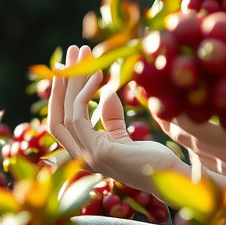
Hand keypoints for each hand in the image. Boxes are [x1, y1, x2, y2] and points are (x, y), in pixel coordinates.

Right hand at [46, 44, 186, 192]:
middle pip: (56, 115)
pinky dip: (85, 93)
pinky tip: (97, 75)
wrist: (169, 174)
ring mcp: (86, 156)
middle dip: (61, 81)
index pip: (61, 121)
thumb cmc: (150, 157)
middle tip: (72, 50)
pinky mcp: (98, 152)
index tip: (70, 65)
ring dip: (71, 80)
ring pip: (65, 113)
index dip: (60, 94)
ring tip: (83, 54)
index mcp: (82, 152)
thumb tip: (103, 92)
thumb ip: (109, 116)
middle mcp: (79, 156)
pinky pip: (80, 117)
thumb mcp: (122, 133)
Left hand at [152, 66, 225, 184]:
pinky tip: (189, 130)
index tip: (159, 92)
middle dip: (170, 119)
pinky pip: (210, 163)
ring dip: (180, 133)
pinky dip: (196, 146)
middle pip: (191, 139)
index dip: (176, 110)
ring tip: (164, 110)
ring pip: (197, 153)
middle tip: (153, 97)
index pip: (200, 125)